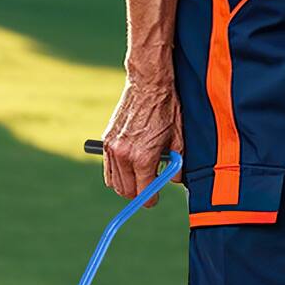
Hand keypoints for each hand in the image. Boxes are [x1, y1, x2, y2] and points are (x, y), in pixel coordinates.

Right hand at [102, 73, 182, 204]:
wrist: (147, 84)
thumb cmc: (166, 107)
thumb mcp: (179, 137)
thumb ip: (177, 163)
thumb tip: (173, 179)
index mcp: (143, 157)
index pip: (143, 192)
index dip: (150, 199)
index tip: (154, 200)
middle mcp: (124, 156)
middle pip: (126, 191)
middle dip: (138, 194)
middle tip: (149, 191)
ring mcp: (111, 149)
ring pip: (114, 182)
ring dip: (126, 185)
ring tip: (139, 178)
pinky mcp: (105, 142)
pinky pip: (108, 168)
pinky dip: (116, 173)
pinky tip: (128, 167)